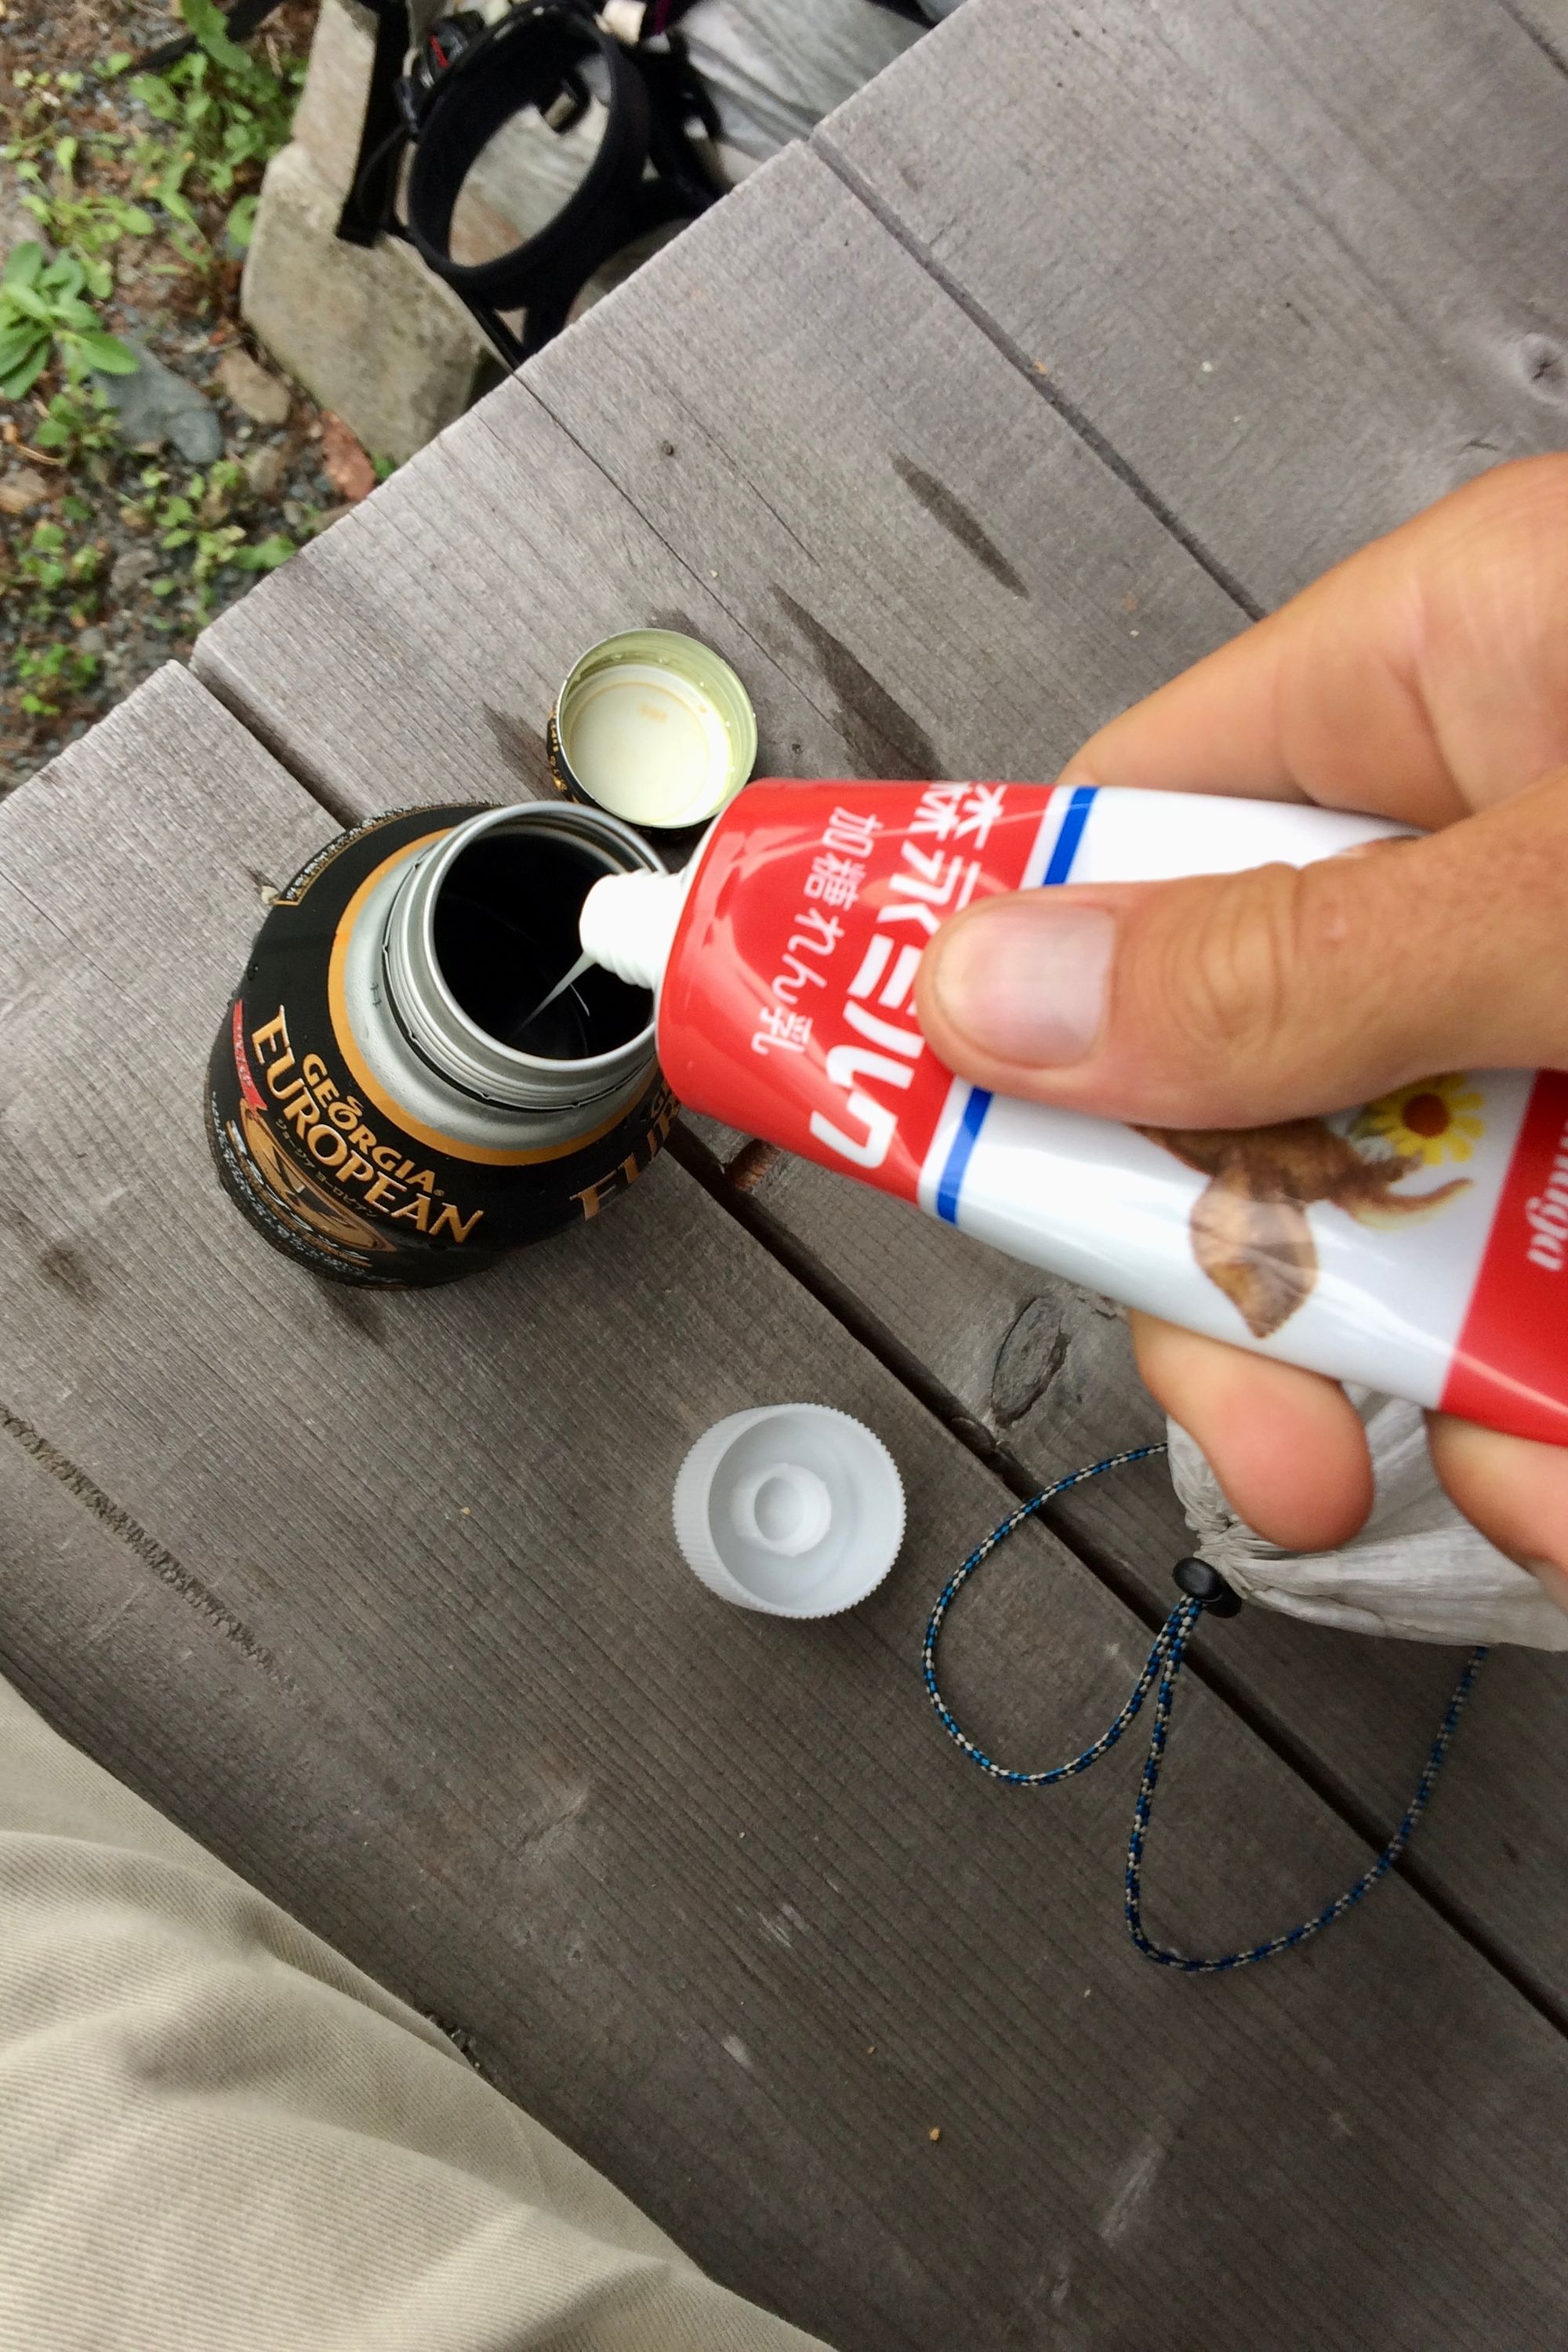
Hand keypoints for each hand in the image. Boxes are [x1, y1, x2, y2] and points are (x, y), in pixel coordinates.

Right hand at [917, 457, 1567, 1606]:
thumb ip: (1290, 962)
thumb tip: (1000, 996)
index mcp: (1444, 685)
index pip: (1115, 839)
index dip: (1000, 1004)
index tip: (931, 1154)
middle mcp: (1499, 847)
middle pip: (1249, 1093)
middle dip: (1275, 1299)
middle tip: (1292, 1439)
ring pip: (1419, 1238)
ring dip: (1481, 1398)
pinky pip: (1556, 1298)